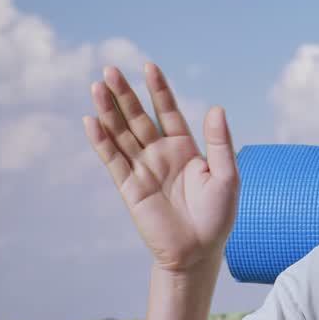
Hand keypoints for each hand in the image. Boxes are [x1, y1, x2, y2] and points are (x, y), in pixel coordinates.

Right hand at [84, 63, 239, 273]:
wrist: (198, 252)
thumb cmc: (218, 216)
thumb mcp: (227, 176)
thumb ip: (220, 143)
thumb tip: (216, 108)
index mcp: (185, 148)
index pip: (168, 112)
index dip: (158, 90)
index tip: (148, 66)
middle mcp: (161, 154)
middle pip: (139, 118)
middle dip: (125, 94)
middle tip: (110, 70)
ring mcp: (143, 169)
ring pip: (122, 135)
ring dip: (109, 112)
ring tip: (97, 86)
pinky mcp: (130, 188)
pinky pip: (113, 160)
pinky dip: (102, 142)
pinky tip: (92, 121)